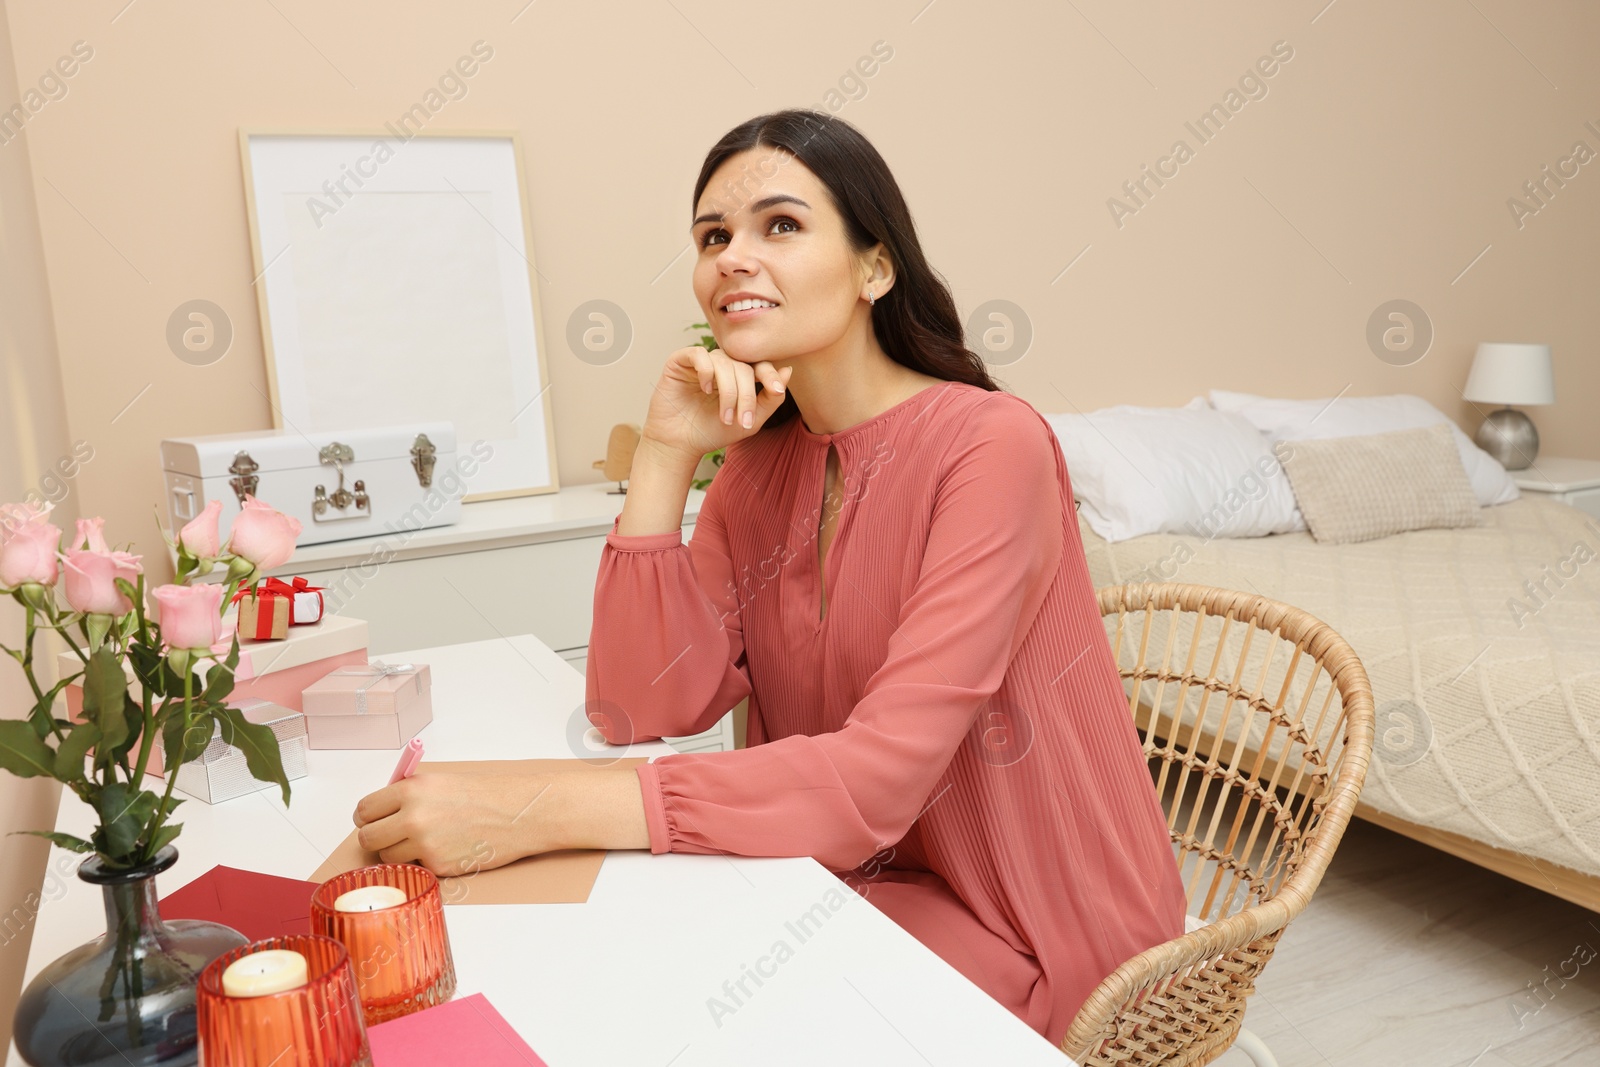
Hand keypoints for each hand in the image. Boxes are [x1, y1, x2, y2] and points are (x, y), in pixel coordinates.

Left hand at [351, 762, 651, 877]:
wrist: (519, 812)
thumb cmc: (486, 795)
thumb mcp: (441, 783)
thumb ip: (408, 795)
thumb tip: (381, 812)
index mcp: (412, 790)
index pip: (364, 810)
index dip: (368, 817)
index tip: (375, 821)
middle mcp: (413, 816)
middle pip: (368, 836)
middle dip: (378, 838)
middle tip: (393, 836)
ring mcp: (424, 844)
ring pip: (387, 857)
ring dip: (398, 854)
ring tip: (421, 844)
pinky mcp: (438, 866)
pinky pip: (414, 868)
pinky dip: (423, 863)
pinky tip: (443, 851)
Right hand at [641, 345, 791, 460]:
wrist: (681, 445)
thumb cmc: (713, 432)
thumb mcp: (750, 421)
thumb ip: (771, 399)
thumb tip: (788, 370)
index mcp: (739, 376)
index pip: (759, 365)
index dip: (770, 374)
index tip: (776, 389)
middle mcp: (721, 365)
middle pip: (744, 367)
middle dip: (747, 394)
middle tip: (742, 420)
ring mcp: (701, 362)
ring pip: (724, 361)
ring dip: (728, 391)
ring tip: (724, 416)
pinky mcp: (680, 361)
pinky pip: (699, 354)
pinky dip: (707, 371)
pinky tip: (706, 389)